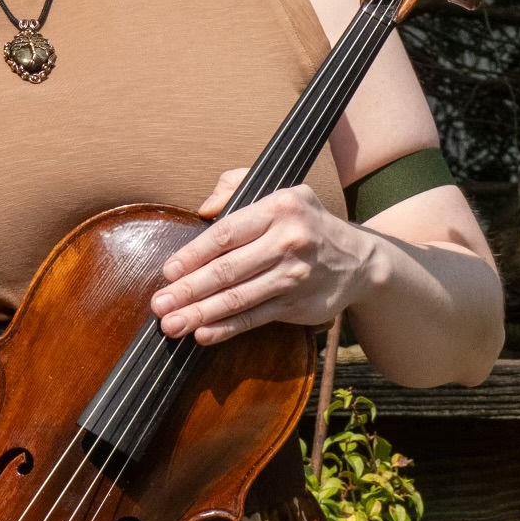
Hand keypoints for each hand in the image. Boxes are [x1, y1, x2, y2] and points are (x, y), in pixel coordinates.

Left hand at [150, 169, 380, 342]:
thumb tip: (204, 208)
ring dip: (199, 314)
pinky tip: (203, 334)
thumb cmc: (306, 223)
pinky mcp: (298, 305)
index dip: (193, 254)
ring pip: (238, 299)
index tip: (169, 271)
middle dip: (188, 290)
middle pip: (227, 270)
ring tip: (171, 324)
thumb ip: (236, 186)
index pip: (226, 234)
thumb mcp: (282, 191)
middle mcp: (288, 242)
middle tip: (159, 304)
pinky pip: (255, 318)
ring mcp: (294, 277)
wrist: (359, 260)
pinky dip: (226, 329)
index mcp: (280, 208)